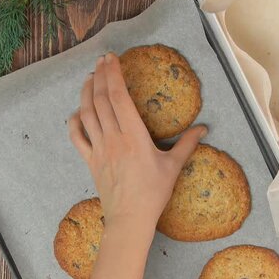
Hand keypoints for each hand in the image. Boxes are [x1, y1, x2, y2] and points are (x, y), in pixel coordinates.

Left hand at [68, 52, 206, 232]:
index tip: (112, 59)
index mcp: (133, 135)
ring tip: (89, 78)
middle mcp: (113, 138)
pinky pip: (77, 137)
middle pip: (100, 99)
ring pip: (86, 113)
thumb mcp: (173, 167)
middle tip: (102, 61)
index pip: (118, 96)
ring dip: (86, 92)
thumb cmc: (153, 194)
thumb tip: (204, 128)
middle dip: (99, 76)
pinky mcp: (90, 161)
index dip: (113, 74)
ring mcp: (98, 149)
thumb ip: (187, 144)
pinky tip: (77, 112)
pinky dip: (74, 122)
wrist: (129, 219)